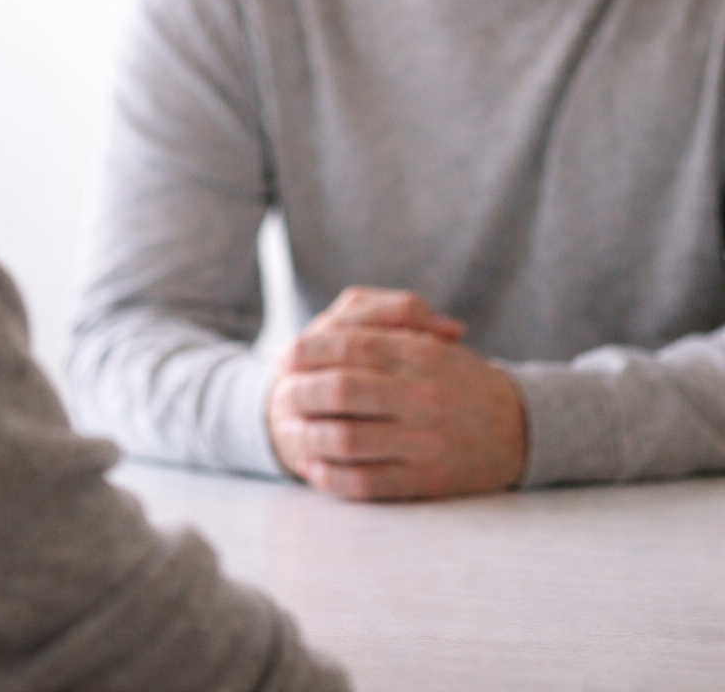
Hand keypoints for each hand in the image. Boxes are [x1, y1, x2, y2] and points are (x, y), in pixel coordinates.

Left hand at [267, 287, 526, 500]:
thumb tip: (323, 336)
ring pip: (346, 439)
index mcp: (423, 354)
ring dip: (305, 435)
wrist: (519, 430)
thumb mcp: (429, 337)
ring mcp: (425, 442)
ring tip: (288, 428)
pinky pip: (363, 482)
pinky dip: (328, 475)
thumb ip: (383, 317)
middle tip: (281, 393)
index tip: (284, 357)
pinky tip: (312, 465)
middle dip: (299, 391)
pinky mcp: (425, 482)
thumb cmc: (456, 377)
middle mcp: (424, 396)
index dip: (307, 350)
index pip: (351, 345)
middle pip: (341, 390)